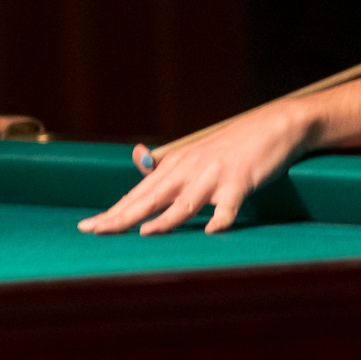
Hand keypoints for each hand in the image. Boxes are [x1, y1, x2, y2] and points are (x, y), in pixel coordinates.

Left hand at [77, 98, 313, 235]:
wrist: (273, 125)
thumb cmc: (232, 146)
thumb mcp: (194, 153)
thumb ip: (167, 165)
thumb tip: (139, 161)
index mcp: (175, 166)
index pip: (137, 194)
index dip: (113, 212)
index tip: (87, 227)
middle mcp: (189, 170)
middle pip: (151, 198)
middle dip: (122, 216)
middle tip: (95, 231)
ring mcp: (214, 175)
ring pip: (185, 202)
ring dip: (165, 219)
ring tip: (144, 233)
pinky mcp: (240, 180)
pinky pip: (229, 204)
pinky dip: (221, 218)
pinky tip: (211, 231)